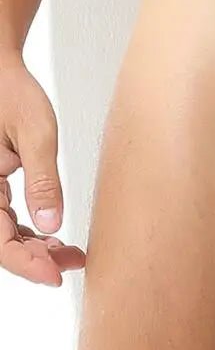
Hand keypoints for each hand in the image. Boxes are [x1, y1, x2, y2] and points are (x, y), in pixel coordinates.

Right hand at [0, 52, 84, 285]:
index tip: (56, 275)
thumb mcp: (36, 136)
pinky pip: (5, 219)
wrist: (1, 73)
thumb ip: (43, 181)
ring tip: (70, 254)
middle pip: (0, 242)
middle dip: (35, 259)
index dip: (26, 264)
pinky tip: (54, 237)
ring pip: (3, 234)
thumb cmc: (12, 95)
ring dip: (35, 249)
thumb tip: (52, 225)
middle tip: (73, 263)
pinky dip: (30, 232)